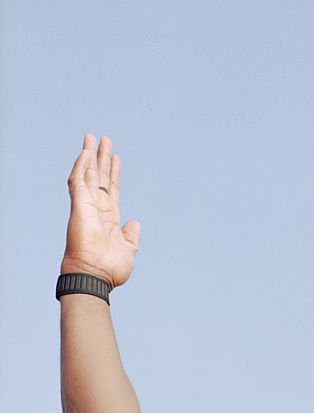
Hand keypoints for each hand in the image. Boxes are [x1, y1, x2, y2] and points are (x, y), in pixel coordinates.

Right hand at [61, 134, 140, 288]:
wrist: (95, 275)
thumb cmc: (110, 268)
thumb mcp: (128, 250)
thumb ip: (131, 236)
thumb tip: (135, 223)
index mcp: (109, 218)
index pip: (111, 190)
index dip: (113, 174)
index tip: (116, 158)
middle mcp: (97, 208)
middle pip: (99, 177)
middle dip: (102, 158)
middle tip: (104, 140)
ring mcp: (87, 205)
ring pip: (87, 174)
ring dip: (90, 155)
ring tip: (93, 137)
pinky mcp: (78, 205)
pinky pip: (78, 180)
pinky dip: (81, 166)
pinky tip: (86, 152)